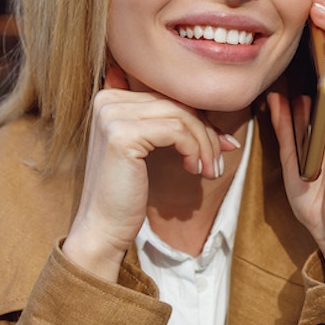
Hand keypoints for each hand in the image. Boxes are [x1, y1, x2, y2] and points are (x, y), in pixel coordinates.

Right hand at [62, 65, 238, 281]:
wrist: (102, 228)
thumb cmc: (126, 193)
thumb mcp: (147, 148)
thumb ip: (166, 122)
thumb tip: (212, 109)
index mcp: (110, 98)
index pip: (168, 96)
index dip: (199, 119)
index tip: (222, 144)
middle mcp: (107, 101)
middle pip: (176, 103)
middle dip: (207, 132)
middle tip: (217, 162)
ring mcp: (112, 116)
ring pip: (181, 116)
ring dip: (205, 145)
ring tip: (210, 171)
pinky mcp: (122, 135)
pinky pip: (177, 132)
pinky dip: (194, 151)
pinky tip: (193, 171)